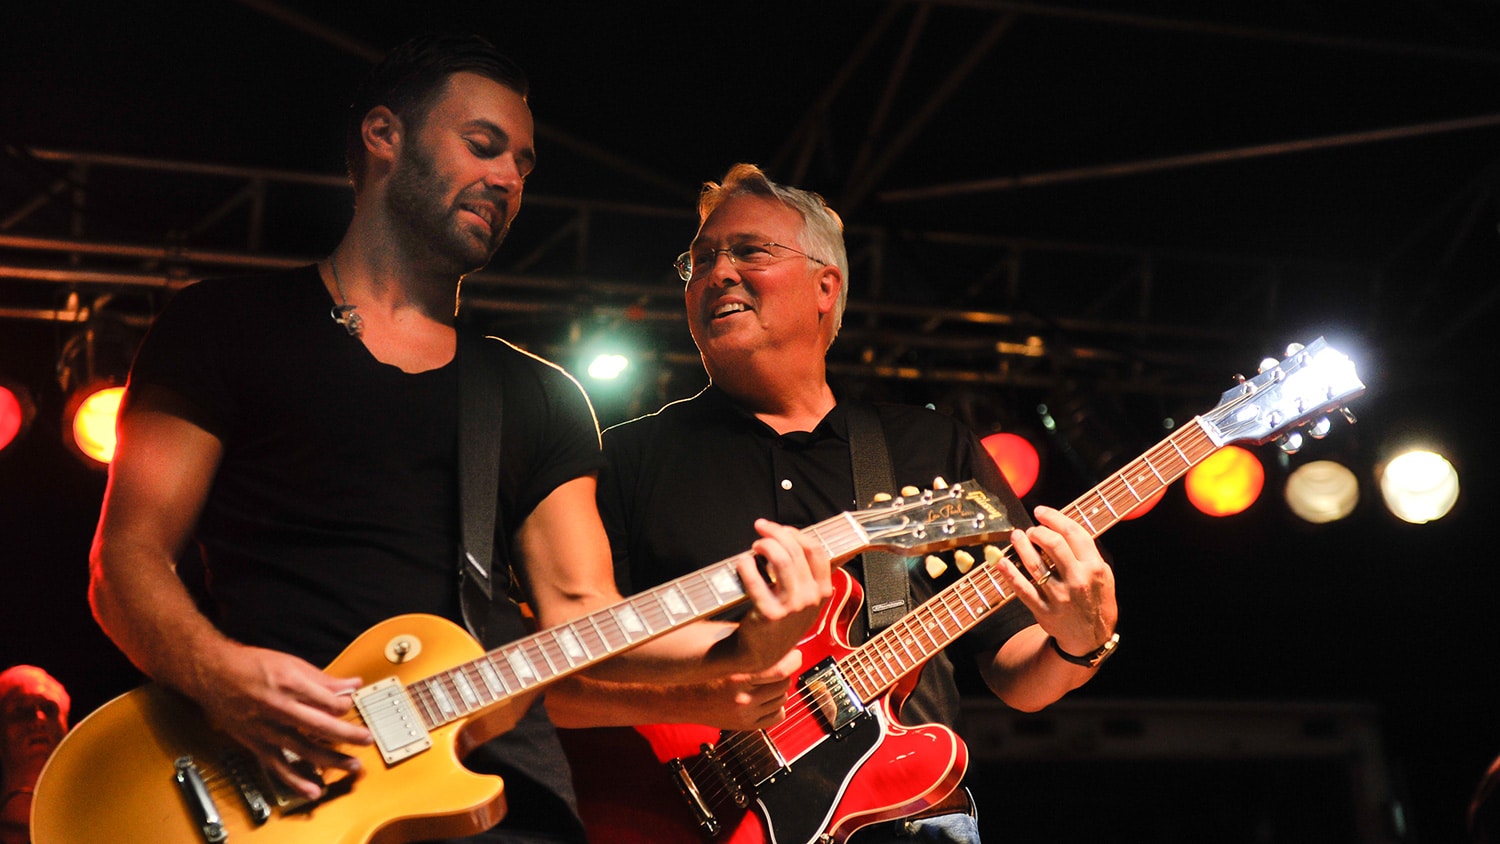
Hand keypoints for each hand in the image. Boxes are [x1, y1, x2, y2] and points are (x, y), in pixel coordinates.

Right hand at [188, 644, 372, 798]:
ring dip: (331, 760)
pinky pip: (278, 766)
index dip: (346, 706)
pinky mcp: (256, 743)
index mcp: (290, 684)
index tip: (351, 706)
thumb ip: (323, 678)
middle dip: (348, 735)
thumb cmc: (250, 664)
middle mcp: (279, 708)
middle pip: (321, 726)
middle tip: (367, 740)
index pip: (329, 702)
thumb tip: (352, 683)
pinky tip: (312, 790)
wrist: (212, 674)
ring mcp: (267, 728)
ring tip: (352, 766)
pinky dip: (296, 780)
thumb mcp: (290, 663)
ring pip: (304, 749)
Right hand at [680, 648, 803, 729]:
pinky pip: (776, 716)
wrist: (676, 697)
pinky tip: (765, 695)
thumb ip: (743, 639)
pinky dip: (776, 705)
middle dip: (786, 671)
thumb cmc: (694, 669)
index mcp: (736, 676)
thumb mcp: (715, 646)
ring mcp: (744, 715)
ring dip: (779, 687)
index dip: (791, 659)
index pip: (780, 670)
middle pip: (784, 684)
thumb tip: (770, 629)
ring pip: (782, 699)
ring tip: (767, 678)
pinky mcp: (744, 726)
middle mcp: (742, 698)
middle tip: (779, 662)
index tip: (792, 652)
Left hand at [731, 519, 832, 672]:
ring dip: (765, 545)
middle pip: (796, 551)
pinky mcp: (769, 613)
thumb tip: (795, 541)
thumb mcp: (805, 601)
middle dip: (776, 533)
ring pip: (782, 559)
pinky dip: (747, 565)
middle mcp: (810, 598)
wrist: (761, 653)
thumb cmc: (780, 622)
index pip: (816, 551)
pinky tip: (743, 562)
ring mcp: (791, 607)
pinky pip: (756, 579)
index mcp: (822, 591)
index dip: (797, 534)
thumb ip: (806, 575)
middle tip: (761, 529)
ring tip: (755, 546)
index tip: (782, 529)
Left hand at [998, 506, 1117, 659]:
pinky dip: (1010, 574)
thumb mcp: (1103, 575)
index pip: (1073, 533)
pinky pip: (1023, 589)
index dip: (1054, 517)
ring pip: (1035, 565)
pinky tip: (1001, 561)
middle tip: (1031, 530)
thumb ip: (1087, 552)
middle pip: (1053, 545)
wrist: (1092, 638)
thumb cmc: (1096, 600)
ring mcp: (1059, 596)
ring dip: (1021, 546)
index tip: (1041, 512)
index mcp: (1094, 567)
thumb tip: (1061, 526)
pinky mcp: (1043, 610)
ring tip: (1016, 536)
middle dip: (1038, 531)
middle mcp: (1077, 580)